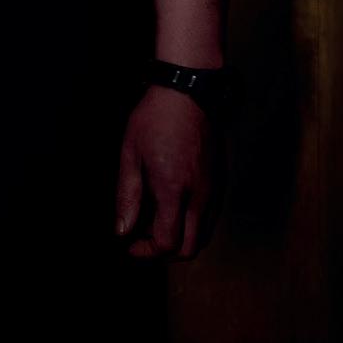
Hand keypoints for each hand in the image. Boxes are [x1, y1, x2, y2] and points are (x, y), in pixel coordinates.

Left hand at [113, 85, 226, 260]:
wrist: (189, 90)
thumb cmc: (155, 118)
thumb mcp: (130, 153)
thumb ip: (126, 196)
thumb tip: (122, 230)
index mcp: (174, 189)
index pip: (167, 242)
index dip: (146, 251)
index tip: (129, 243)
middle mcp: (199, 195)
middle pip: (190, 248)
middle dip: (165, 252)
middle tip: (143, 238)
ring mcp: (214, 189)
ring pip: (204, 235)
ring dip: (181, 239)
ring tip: (156, 223)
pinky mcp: (220, 181)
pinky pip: (210, 217)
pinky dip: (193, 224)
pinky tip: (173, 207)